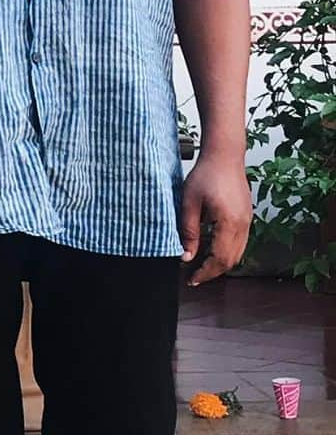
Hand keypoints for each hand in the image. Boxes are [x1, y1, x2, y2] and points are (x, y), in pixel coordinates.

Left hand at [179, 149, 252, 286]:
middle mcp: (243, 224)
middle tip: (193, 276)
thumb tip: (186, 256)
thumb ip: (188, 232)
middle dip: (212, 272)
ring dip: (220, 263)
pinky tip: (210, 249)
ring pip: (237, 252)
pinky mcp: (247, 215)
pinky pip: (239, 241)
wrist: (224, 155)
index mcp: (229, 222)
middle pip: (231, 260)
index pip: (219, 259)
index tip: (192, 279)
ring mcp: (248, 220)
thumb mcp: (189, 204)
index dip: (205, 273)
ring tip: (200, 265)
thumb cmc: (206, 174)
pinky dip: (226, 251)